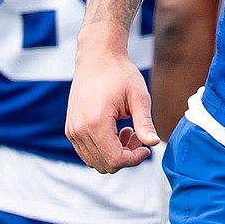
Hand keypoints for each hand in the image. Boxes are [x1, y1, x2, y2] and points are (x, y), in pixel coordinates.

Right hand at [65, 48, 158, 172]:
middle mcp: (79, 130)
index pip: (115, 159)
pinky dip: (103, 149)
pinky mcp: (71, 129)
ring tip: (128, 131)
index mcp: (96, 122)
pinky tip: (116, 131)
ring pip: (95, 161)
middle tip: (137, 135)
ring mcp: (72, 131)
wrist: (97, 58)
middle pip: (105, 165)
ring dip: (114, 154)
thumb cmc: (120, 74)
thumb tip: (154, 143)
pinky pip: (87, 152)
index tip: (146, 147)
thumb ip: (144, 123)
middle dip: (126, 157)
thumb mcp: (138, 97)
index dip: (134, 159)